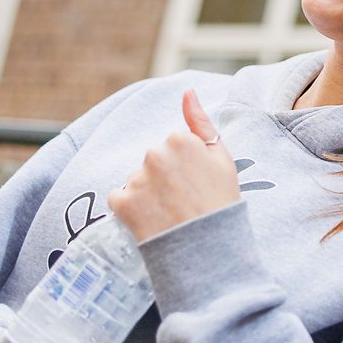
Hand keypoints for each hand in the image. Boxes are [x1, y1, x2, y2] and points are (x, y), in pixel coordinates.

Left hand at [107, 91, 239, 241]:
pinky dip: (131, 210)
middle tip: (183, 201)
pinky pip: (120, 199)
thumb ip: (200, 121)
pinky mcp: (122, 202)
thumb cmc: (221, 204)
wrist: (209, 251)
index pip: (172, 145)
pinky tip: (152, 220)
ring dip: (147, 194)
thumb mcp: (222, 158)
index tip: (195, 184)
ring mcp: (137, 178)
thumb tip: (187, 91)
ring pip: (137, 180)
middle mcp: (154, 154)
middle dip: (163, 177)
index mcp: (179, 139)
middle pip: (152, 161)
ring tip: (169, 214)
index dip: (185, 166)